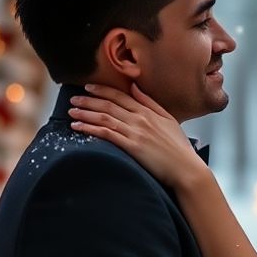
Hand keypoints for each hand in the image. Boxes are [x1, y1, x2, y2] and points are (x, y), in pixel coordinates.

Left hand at [69, 83, 206, 187]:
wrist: (185, 168)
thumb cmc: (179, 147)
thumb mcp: (168, 119)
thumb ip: (150, 102)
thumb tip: (134, 87)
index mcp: (148, 111)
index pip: (120, 96)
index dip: (102, 90)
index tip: (88, 87)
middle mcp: (139, 119)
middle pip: (108, 105)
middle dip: (88, 101)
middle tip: (73, 99)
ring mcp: (135, 132)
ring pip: (104, 118)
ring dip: (85, 114)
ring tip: (71, 112)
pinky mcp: (131, 146)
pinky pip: (106, 134)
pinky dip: (90, 128)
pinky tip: (78, 127)